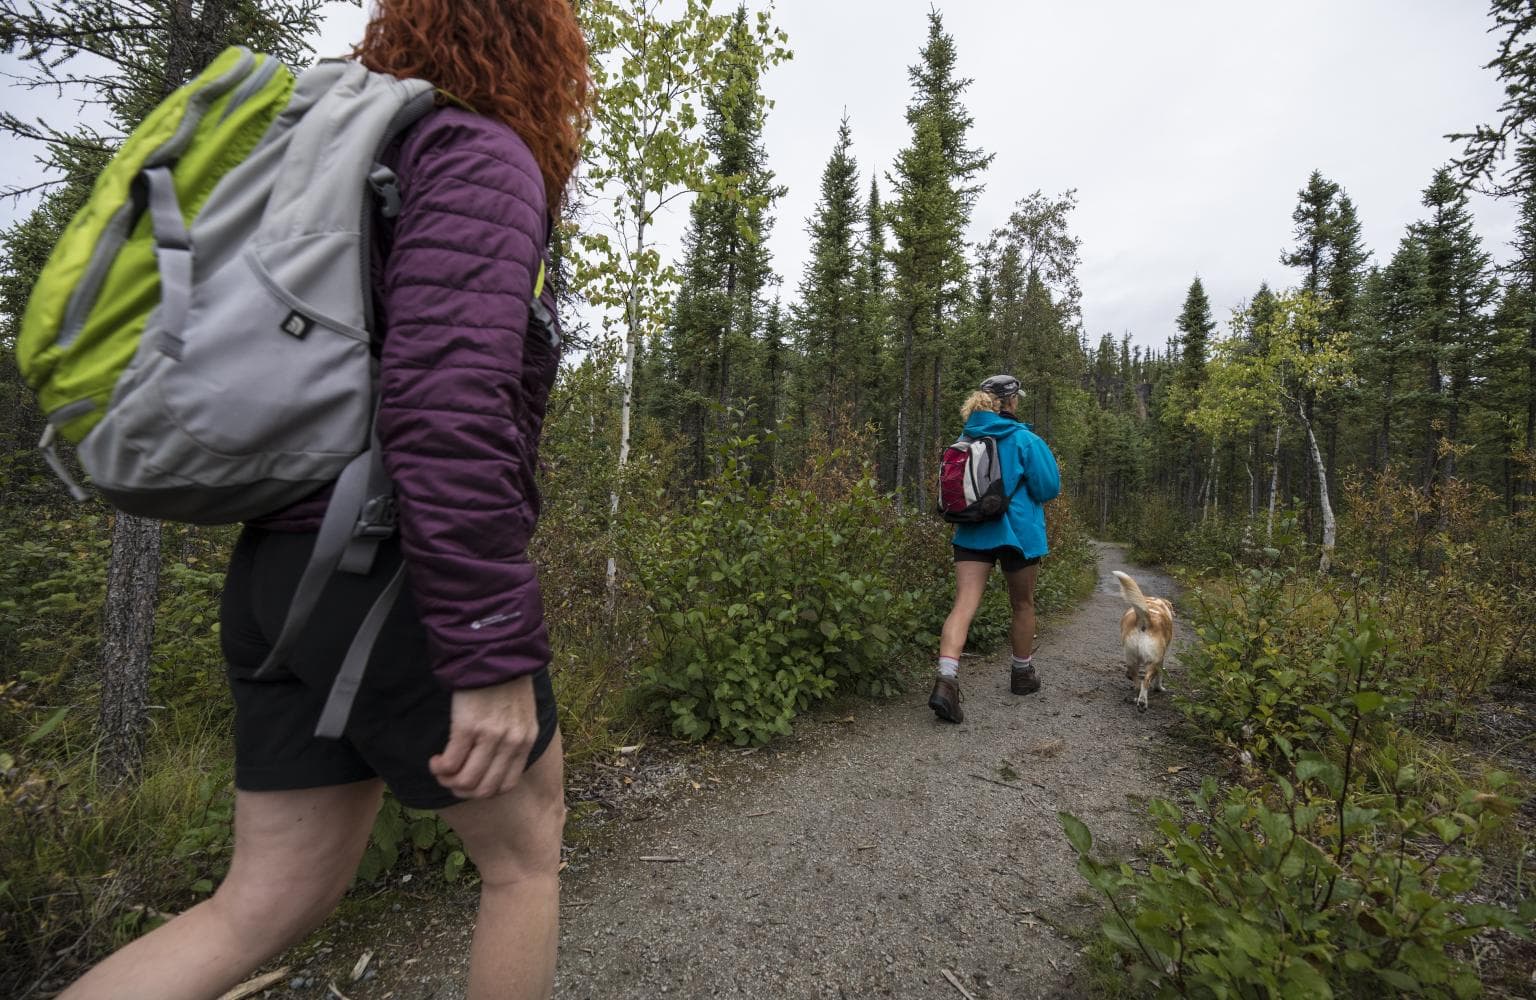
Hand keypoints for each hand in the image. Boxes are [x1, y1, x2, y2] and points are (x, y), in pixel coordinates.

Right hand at [429, 675, 537, 798]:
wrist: (494, 651)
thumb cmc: (505, 681)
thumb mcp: (522, 713)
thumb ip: (514, 737)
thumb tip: (494, 762)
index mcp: (526, 740)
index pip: (506, 784)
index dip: (483, 790)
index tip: (469, 780)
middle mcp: (511, 742)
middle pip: (484, 789)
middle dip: (462, 790)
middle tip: (450, 778)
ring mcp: (490, 736)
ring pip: (466, 782)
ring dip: (448, 781)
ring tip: (441, 768)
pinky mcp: (467, 727)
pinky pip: (450, 764)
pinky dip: (439, 768)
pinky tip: (436, 760)